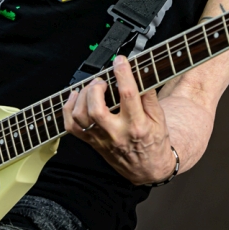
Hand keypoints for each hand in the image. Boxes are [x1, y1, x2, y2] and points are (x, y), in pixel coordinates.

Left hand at [63, 57, 175, 184]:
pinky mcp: (92, 142)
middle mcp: (116, 133)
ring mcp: (101, 139)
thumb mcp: (160, 118)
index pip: (128, 96)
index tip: (120, 61)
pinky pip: (71, 127)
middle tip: (102, 80)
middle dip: (96, 88)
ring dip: (82, 96)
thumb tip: (139, 75)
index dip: (123, 74)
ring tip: (92, 87)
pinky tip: (76, 97)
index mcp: (137, 125)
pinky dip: (68, 109)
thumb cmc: (154, 141)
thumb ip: (149, 96)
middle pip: (96, 109)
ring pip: (80, 117)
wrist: (147, 168)